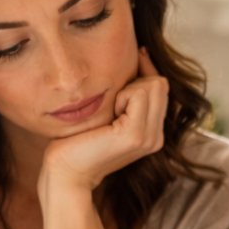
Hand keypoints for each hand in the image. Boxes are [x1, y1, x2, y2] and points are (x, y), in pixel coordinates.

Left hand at [40, 48, 167, 195]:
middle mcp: (156, 137)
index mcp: (152, 133)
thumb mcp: (109, 114)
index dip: (146, 69)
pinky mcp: (136, 135)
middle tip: (113, 102)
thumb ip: (127, 96)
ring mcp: (149, 138)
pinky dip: (122, 96)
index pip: (162, 86)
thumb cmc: (79, 139)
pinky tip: (110, 114)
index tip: (131, 60)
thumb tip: (139, 57)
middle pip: (161, 83)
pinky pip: (139, 94)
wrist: (66, 172)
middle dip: (137, 81)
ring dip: (129, 89)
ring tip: (112, 109)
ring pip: (154, 86)